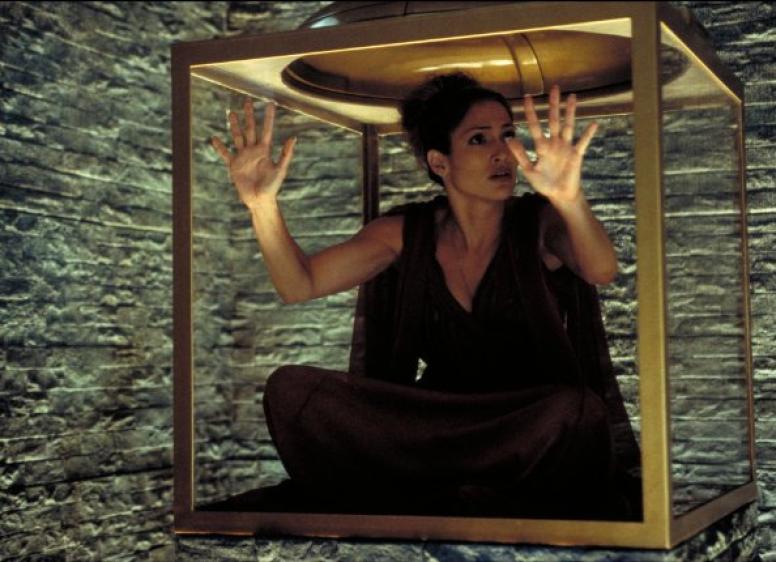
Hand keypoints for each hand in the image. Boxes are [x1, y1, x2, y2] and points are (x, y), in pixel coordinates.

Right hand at [211, 99, 295, 209]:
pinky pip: (225, 154)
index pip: (266, 130)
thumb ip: (286, 154)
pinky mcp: (234, 165)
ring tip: (231, 113)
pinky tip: (215, 138)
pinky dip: (220, 147)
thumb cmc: (272, 187)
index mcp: (265, 150)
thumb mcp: (281, 170)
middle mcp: (253, 151)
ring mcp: (243, 157)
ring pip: (237, 136)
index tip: (270, 104)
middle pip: (250, 129)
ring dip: (234, 125)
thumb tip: (293, 138)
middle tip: (247, 101)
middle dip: (249, 115)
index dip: (268, 117)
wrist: (260, 201)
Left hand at [506, 85, 596, 205]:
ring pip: (568, 126)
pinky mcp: (576, 155)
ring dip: (570, 112)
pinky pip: (583, 143)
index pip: (535, 126)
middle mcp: (554, 143)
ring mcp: (566, 147)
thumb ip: (520, 155)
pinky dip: (588, 134)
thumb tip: (509, 139)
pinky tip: (594, 124)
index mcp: (542, 147)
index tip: (527, 97)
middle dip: (553, 105)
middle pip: (553, 120)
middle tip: (554, 88)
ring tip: (572, 97)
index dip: (531, 112)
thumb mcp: (529, 171)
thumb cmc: (544, 184)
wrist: (560, 195)